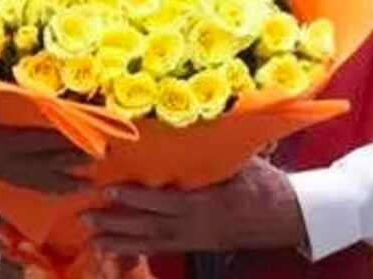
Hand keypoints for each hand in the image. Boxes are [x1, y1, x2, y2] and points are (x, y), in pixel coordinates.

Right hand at [0, 84, 91, 192]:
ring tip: (80, 186)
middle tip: (94, 166)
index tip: (81, 146)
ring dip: (55, 183)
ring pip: (27, 179)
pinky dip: (37, 185)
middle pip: (34, 166)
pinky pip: (16, 181)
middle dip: (65, 167)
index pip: (28, 144)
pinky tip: (51, 187)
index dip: (56, 146)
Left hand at [85, 157, 306, 255]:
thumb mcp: (239, 161)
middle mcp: (194, 226)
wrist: (286, 216)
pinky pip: (161, 250)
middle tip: (86, 217)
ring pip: (151, 243)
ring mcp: (194, 239)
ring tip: (93, 238)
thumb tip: (195, 120)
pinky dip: (137, 250)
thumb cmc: (262, 183)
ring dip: (120, 241)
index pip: (162, 201)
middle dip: (116, 223)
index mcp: (204, 203)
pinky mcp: (195, 245)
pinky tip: (117, 251)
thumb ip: (212, 148)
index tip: (109, 190)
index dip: (134, 198)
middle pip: (149, 226)